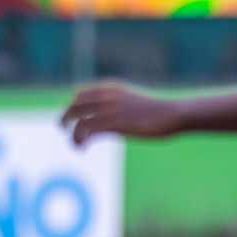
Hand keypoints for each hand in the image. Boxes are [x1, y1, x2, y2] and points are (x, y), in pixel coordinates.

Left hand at [62, 83, 183, 144]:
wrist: (174, 113)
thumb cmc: (157, 110)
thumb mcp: (132, 101)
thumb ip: (116, 104)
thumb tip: (105, 119)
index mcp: (111, 88)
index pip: (80, 93)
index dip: (72, 105)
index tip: (71, 117)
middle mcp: (107, 96)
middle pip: (74, 105)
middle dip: (65, 117)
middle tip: (62, 128)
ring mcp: (110, 110)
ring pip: (78, 121)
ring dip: (72, 135)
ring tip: (75, 145)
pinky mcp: (115, 124)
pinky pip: (88, 132)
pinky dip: (80, 141)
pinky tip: (83, 148)